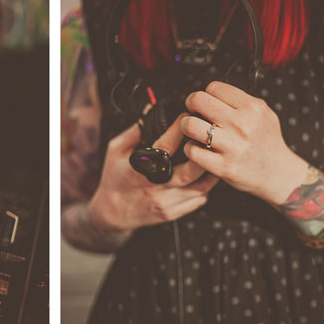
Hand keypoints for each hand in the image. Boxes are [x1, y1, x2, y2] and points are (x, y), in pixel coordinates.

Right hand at [88, 117, 212, 241]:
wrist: (112, 214)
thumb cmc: (114, 179)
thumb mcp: (116, 150)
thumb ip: (134, 130)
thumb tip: (150, 110)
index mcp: (141, 169)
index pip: (166, 146)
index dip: (180, 128)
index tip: (188, 114)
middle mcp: (157, 188)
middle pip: (191, 171)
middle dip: (204, 151)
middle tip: (207, 136)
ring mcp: (167, 203)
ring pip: (201, 187)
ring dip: (210, 169)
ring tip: (211, 154)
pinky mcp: (173, 213)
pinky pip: (199, 199)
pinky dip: (205, 185)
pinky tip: (203, 174)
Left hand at [182, 82, 304, 209]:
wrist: (278, 173)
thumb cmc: (268, 143)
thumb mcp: (263, 113)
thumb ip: (242, 101)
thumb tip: (218, 92)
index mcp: (251, 107)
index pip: (214, 88)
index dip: (206, 93)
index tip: (205, 102)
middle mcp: (241, 124)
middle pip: (200, 101)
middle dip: (191, 103)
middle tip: (192, 110)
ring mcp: (232, 147)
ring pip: (192, 125)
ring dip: (186, 125)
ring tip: (189, 128)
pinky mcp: (224, 167)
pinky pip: (194, 152)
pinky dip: (190, 148)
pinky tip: (196, 148)